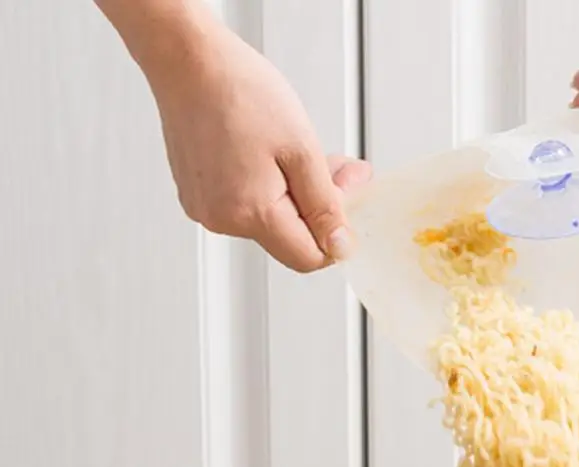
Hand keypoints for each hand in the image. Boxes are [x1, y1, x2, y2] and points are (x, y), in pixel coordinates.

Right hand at [147, 19, 370, 271]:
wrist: (189, 58)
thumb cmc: (240, 92)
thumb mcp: (302, 150)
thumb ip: (325, 206)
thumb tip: (340, 247)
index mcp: (250, 214)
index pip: (308, 258)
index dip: (335, 235)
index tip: (349, 197)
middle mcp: (222, 220)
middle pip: (291, 239)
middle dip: (321, 207)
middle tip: (344, 169)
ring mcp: (206, 209)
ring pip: (272, 221)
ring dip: (298, 194)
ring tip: (308, 154)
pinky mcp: (198, 194)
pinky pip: (248, 205)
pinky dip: (271, 186)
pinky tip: (276, 155)